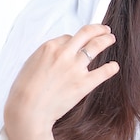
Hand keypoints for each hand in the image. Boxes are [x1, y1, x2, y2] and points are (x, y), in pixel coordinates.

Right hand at [4, 24, 118, 130]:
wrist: (27, 110)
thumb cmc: (24, 91)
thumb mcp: (30, 64)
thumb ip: (46, 56)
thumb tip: (57, 53)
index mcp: (49, 47)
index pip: (69, 37)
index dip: (75, 40)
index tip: (79, 43)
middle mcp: (64, 54)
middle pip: (86, 33)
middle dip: (98, 29)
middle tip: (105, 29)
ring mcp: (75, 68)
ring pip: (97, 45)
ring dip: (107, 39)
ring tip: (111, 39)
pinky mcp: (84, 83)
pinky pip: (104, 71)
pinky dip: (112, 67)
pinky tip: (114, 66)